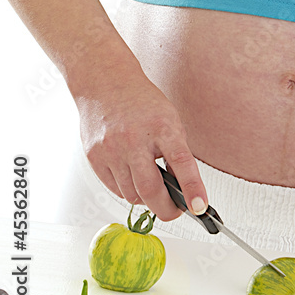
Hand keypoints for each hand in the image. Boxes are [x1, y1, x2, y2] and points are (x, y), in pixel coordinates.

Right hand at [75, 68, 207, 222]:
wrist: (105, 83)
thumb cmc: (141, 101)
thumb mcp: (169, 119)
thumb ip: (175, 151)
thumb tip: (183, 188)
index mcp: (161, 126)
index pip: (181, 162)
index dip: (192, 188)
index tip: (199, 207)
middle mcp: (134, 138)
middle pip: (150, 190)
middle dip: (166, 209)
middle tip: (175, 211)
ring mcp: (112, 149)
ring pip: (132, 195)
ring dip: (146, 198)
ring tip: (152, 183)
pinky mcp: (95, 158)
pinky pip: (115, 190)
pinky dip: (128, 190)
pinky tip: (133, 176)